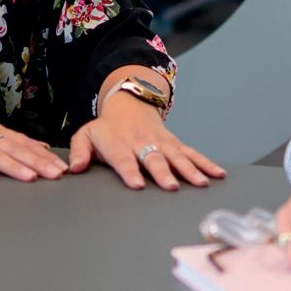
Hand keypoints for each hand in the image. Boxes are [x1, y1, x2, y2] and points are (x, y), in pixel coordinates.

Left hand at [68, 93, 225, 189]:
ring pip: (178, 156)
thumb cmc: (107, 127)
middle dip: (163, 172)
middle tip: (171, 186)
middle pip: (155, 159)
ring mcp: (162, 143)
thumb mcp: (86, 134)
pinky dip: (206, 163)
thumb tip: (73, 169)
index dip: (131, 172)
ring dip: (190, 169)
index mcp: (120, 144)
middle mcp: (143, 143)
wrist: (129, 103)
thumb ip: (79, 151)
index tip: (138, 184)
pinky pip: (192, 153)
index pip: (125, 160)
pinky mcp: (174, 143)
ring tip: (201, 183)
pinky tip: (217, 174)